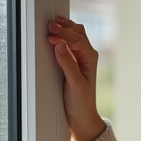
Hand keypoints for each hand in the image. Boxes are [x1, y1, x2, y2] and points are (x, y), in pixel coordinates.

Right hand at [47, 16, 106, 140]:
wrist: (82, 116)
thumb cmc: (81, 102)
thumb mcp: (74, 84)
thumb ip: (68, 64)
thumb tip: (60, 45)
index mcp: (90, 59)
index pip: (77, 40)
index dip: (64, 34)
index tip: (51, 32)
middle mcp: (87, 56)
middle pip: (77, 33)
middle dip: (64, 26)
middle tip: (50, 24)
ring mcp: (80, 58)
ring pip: (74, 36)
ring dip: (64, 28)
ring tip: (52, 24)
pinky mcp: (73, 62)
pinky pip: (68, 44)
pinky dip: (61, 37)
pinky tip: (54, 36)